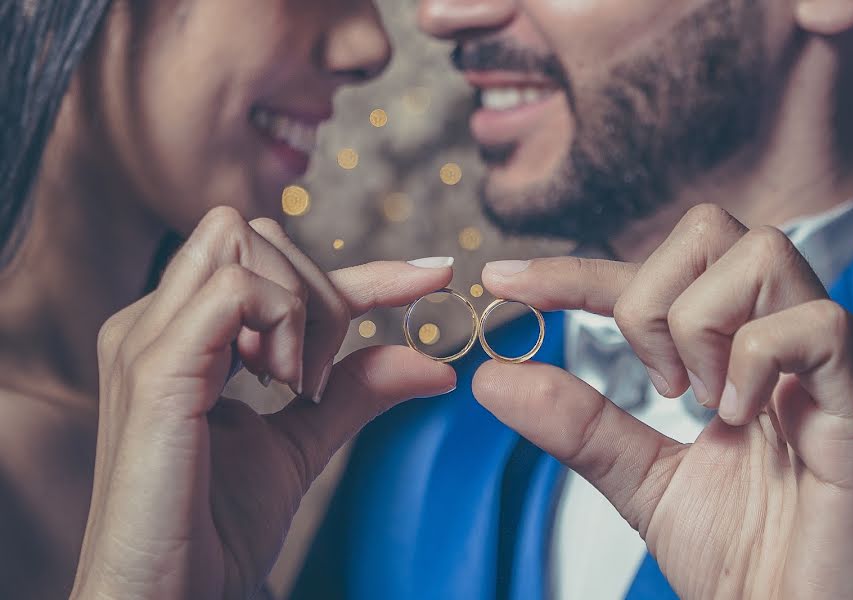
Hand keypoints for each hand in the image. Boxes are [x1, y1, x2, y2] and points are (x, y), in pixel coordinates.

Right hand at [70, 207, 456, 599]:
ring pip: (244, 239)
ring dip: (299, 306)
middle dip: (320, 291)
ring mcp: (146, 337)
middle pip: (259, 233)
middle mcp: (155, 320)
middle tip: (319, 379)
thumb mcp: (302, 441)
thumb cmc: (215, 527)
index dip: (366, 267)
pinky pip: (236, 291)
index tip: (435, 276)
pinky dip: (281, 325)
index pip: (279, 266)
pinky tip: (279, 387)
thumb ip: (354, 390)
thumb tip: (432, 361)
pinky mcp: (154, 368)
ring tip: (293, 386)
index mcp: (182, 333)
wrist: (165, 597)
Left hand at [476, 205, 852, 598]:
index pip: (652, 275)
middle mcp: (784, 337)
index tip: (505, 281)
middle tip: (652, 380)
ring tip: (698, 400)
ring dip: (698, 324)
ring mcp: (830, 363)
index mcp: (735, 349)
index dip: (575, 270)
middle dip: (648, 295)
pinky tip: (737, 415)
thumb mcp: (637, 476)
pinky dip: (754, 360)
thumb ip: (575, 423)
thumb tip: (494, 377)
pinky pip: (815, 327)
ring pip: (759, 255)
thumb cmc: (740, 554)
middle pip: (710, 230)